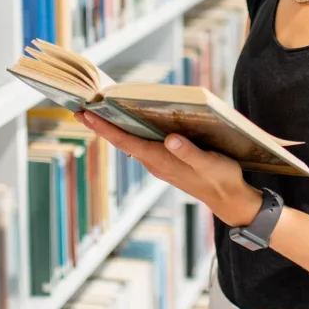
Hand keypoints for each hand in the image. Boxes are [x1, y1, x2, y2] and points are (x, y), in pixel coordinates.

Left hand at [74, 110, 263, 227]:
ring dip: (113, 128)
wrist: (229, 199)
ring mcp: (159, 163)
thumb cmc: (220, 179)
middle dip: (101, 125)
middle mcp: (155, 162)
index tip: (85, 115)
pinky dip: (130, 132)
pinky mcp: (167, 161)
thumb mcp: (209, 163)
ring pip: (130, 143)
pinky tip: (129, 122)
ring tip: (98, 111)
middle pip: (122, 141)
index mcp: (161, 160)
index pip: (125, 141)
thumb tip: (170, 138)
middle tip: (79, 109)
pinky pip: (141, 144)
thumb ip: (189, 152)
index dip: (104, 128)